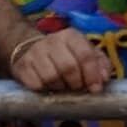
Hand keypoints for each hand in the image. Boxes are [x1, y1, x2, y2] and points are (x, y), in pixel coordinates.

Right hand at [4, 25, 118, 96]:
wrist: (30, 50)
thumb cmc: (65, 55)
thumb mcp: (86, 54)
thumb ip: (100, 64)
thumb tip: (103, 79)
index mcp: (71, 36)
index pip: (85, 55)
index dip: (92, 75)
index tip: (95, 89)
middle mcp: (52, 41)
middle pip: (68, 67)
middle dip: (76, 83)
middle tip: (77, 88)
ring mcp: (34, 53)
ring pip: (51, 77)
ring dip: (60, 88)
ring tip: (62, 86)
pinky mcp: (22, 66)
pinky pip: (36, 84)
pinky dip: (45, 90)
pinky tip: (48, 87)